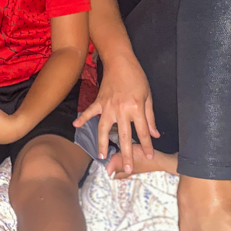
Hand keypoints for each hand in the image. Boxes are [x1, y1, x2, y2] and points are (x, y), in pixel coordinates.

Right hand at [74, 51, 158, 172]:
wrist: (120, 61)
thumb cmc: (136, 77)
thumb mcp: (148, 96)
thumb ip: (150, 117)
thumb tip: (154, 134)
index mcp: (136, 108)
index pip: (143, 131)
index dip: (148, 145)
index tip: (149, 157)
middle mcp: (122, 110)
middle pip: (124, 136)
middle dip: (127, 154)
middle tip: (127, 169)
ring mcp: (108, 106)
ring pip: (104, 129)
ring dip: (102, 143)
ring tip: (101, 157)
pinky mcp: (99, 101)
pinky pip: (90, 112)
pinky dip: (82, 119)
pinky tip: (76, 126)